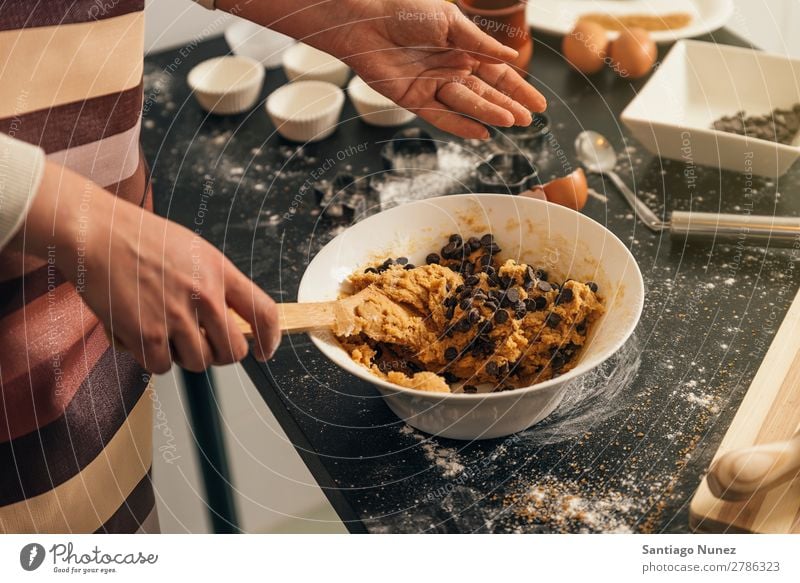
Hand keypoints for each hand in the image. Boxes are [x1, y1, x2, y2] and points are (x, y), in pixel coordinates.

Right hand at [13, 162, 280, 372]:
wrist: (97, 233)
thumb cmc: (142, 239)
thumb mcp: (194, 250)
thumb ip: (217, 283)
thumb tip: (232, 317)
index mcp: (220, 272)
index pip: (264, 313)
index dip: (269, 339)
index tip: (264, 350)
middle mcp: (204, 296)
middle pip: (233, 351)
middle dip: (220, 353)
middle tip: (202, 343)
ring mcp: (176, 317)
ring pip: (199, 362)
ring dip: (183, 355)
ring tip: (164, 330)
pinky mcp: (148, 334)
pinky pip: (162, 366)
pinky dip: (152, 357)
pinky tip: (141, 333)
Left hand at [325, 0, 546, 138]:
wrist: (366, 21)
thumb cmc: (404, 11)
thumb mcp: (449, 21)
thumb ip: (479, 43)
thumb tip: (510, 56)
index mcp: (463, 49)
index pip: (498, 74)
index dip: (518, 89)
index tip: (538, 103)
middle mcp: (451, 69)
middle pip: (486, 93)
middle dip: (509, 105)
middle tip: (528, 119)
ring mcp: (433, 86)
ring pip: (467, 105)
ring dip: (489, 113)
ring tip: (511, 121)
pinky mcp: (414, 100)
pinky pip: (441, 116)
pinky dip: (461, 125)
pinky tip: (481, 133)